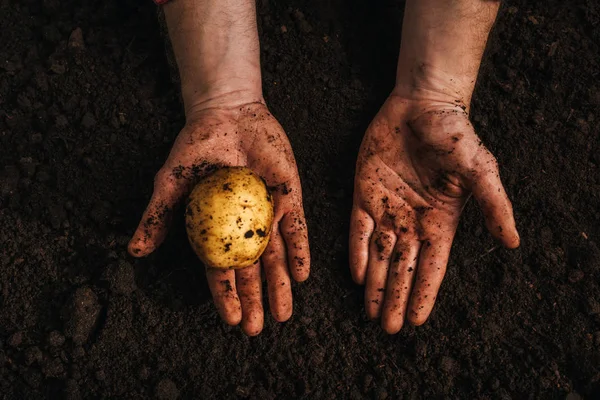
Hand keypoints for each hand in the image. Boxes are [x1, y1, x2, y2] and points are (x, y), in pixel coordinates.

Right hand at [128, 102, 309, 335]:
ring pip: (277, 256)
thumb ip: (158, 216)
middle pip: (252, 270)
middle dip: (255, 300)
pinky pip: (297, 228)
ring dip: (281, 285)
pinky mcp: (289, 196)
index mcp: (217, 230)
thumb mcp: (171, 183)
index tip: (232, 320)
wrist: (226, 114)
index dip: (226, 295)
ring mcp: (268, 213)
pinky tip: (302, 275)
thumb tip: (135, 252)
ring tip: (283, 313)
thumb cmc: (195, 148)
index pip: (222, 269)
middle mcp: (245, 228)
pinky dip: (300, 250)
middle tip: (257, 329)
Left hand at [349, 95, 518, 332]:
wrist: (423, 104)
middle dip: (394, 298)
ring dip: (374, 284)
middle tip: (387, 328)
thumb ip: (494, 205)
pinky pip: (358, 229)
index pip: (431, 266)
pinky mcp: (365, 193)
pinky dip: (356, 251)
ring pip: (378, 255)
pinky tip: (356, 275)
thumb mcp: (480, 170)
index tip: (415, 321)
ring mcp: (387, 208)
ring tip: (370, 313)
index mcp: (440, 221)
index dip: (423, 293)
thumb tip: (512, 242)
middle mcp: (412, 221)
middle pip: (402, 267)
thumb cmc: (455, 135)